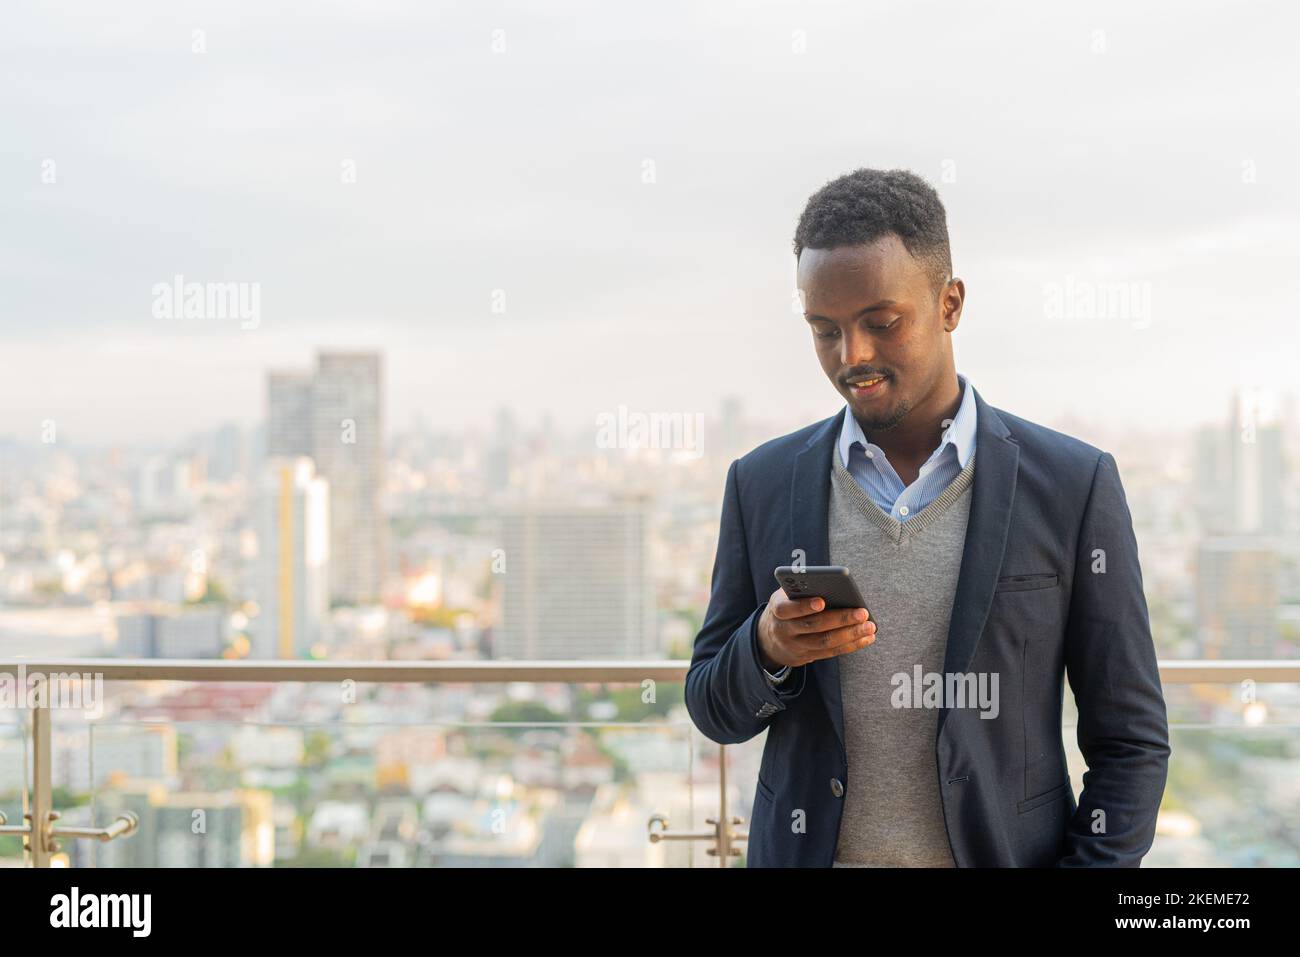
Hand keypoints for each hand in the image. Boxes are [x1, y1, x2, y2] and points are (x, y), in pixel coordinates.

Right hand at [756, 587, 875, 670]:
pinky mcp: (807, 657)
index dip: (803, 606)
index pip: (787, 609)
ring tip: (870, 627)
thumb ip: (802, 590)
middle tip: (862, 613)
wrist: (769, 639)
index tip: (822, 601)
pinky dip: (851, 645)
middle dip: (840, 619)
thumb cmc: (787, 607)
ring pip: (825, 642)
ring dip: (850, 635)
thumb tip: (833, 585)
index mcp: (777, 610)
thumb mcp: (786, 595)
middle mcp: (784, 630)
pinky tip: (866, 638)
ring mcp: (796, 646)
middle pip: (813, 626)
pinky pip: (831, 652)